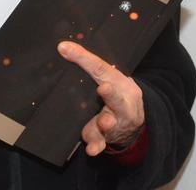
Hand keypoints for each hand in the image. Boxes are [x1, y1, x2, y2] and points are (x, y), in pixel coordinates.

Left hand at [58, 41, 145, 155]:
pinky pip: (101, 141)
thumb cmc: (116, 92)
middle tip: (104, 88)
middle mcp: (121, 102)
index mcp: (120, 83)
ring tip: (103, 123)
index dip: (85, 59)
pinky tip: (91, 150)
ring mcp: (116, 121)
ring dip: (105, 123)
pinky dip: (96, 145)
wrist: (133, 119)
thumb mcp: (108, 76)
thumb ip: (87, 63)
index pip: (101, 68)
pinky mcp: (107, 137)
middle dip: (111, 94)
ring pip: (110, 122)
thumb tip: (62, 47)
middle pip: (116, 98)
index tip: (66, 49)